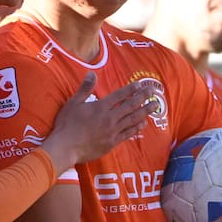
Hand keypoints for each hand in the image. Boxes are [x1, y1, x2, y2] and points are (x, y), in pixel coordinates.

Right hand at [41, 72, 156, 173]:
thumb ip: (85, 88)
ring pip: (132, 119)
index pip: (119, 95)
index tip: (141, 84)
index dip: (131, 89)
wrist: (66, 148)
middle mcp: (109, 118)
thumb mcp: (73, 103)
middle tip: (154, 91)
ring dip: (145, 111)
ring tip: (155, 106)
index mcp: (100, 107)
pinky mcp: (112, 143)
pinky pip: (128, 134)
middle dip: (143, 97)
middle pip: (130, 105)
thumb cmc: (67, 125)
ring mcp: (112, 131)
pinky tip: (143, 124)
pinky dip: (137, 128)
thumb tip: (92, 73)